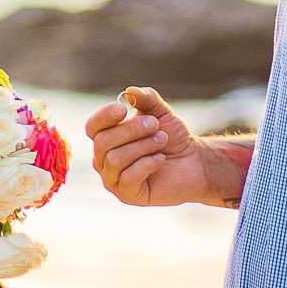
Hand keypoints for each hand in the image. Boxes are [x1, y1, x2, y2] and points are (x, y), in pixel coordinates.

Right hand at [85, 87, 242, 207]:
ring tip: (161, 141)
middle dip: (131, 130)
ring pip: (115, 159)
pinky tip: (160, 160)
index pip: (92, 127)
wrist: (193, 162)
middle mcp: (104, 160)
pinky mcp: (128, 195)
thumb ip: (145, 98)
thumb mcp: (159, 112)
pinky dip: (146, 164)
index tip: (123, 108)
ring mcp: (113, 179)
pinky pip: (128, 178)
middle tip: (156, 125)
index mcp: (106, 138)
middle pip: (103, 142)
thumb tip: (129, 92)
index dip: (104, 117)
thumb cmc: (171, 136)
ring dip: (142, 146)